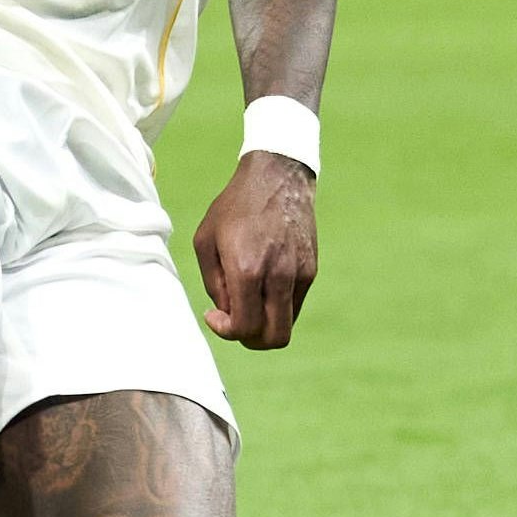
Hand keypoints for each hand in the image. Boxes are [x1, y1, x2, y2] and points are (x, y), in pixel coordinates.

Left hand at [194, 153, 317, 348]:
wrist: (277, 177)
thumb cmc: (234, 207)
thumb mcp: (206, 241)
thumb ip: (214, 283)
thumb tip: (226, 313)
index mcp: (247, 270)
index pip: (245, 328)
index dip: (226, 331)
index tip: (215, 315)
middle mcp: (278, 276)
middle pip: (273, 338)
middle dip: (249, 339)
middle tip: (234, 321)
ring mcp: (299, 274)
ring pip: (287, 325)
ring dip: (264, 323)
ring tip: (246, 300)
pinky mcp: (311, 270)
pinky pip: (295, 305)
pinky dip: (277, 307)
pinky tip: (262, 286)